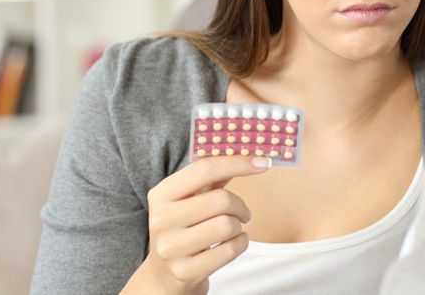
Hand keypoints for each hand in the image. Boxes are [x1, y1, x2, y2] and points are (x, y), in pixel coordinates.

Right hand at [142, 155, 270, 294]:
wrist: (165, 274)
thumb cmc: (186, 226)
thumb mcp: (191, 198)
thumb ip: (213, 174)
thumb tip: (247, 150)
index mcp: (162, 194)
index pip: (204, 168)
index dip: (238, 162)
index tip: (264, 162)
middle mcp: (161, 219)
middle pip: (221, 199)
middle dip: (240, 205)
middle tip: (243, 212)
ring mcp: (171, 248)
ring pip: (227, 225)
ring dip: (239, 226)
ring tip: (233, 229)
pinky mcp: (185, 271)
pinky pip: (230, 250)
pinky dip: (241, 243)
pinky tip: (233, 243)